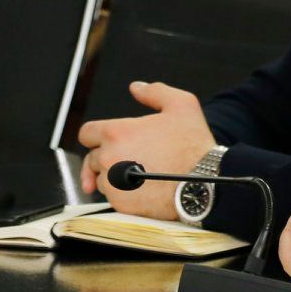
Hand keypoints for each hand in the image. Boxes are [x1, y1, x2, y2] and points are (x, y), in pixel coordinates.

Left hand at [77, 81, 214, 218]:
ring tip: (138, 174)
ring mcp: (112, 184)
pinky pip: (112, 198)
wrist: (203, 183)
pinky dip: (123, 195)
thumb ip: (155, 92)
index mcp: (117, 133)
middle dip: (107, 157)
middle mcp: (108, 158)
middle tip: (128, 158)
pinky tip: (142, 189)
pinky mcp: (120, 204)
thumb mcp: (182, 105)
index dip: (97, 135)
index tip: (107, 140)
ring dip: (113, 177)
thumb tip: (136, 88)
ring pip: (101, 180)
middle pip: (93, 158)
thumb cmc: (193, 146)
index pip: (87, 133)